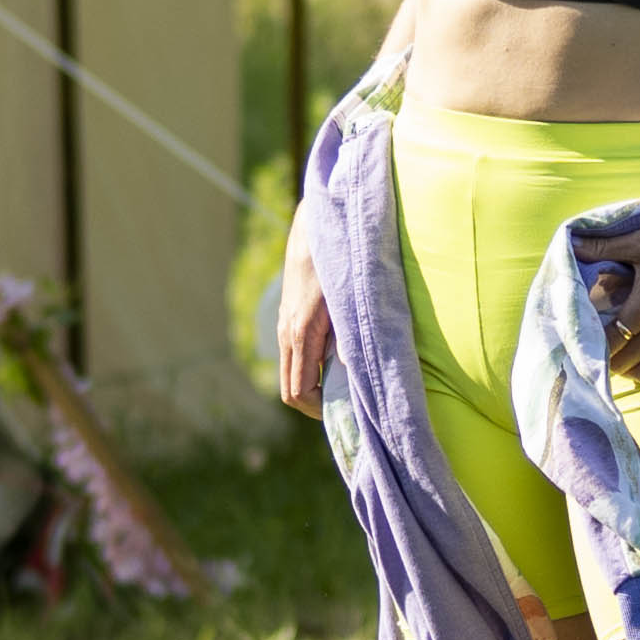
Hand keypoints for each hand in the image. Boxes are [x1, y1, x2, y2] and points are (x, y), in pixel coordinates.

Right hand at [267, 246, 340, 417]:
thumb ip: (350, 338)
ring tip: (343, 387)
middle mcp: (287, 334)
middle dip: (316, 404)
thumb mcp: (348, 303)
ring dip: (313, 387)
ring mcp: (284, 327)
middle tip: (346, 406)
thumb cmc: (337, 263)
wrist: (315, 230)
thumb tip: (356, 374)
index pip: (299, 392)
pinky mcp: (288, 319)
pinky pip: (293, 358)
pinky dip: (310, 369)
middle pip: (290, 391)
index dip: (320, 409)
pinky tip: (333, 362)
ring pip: (291, 375)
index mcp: (302, 334)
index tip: (346, 410)